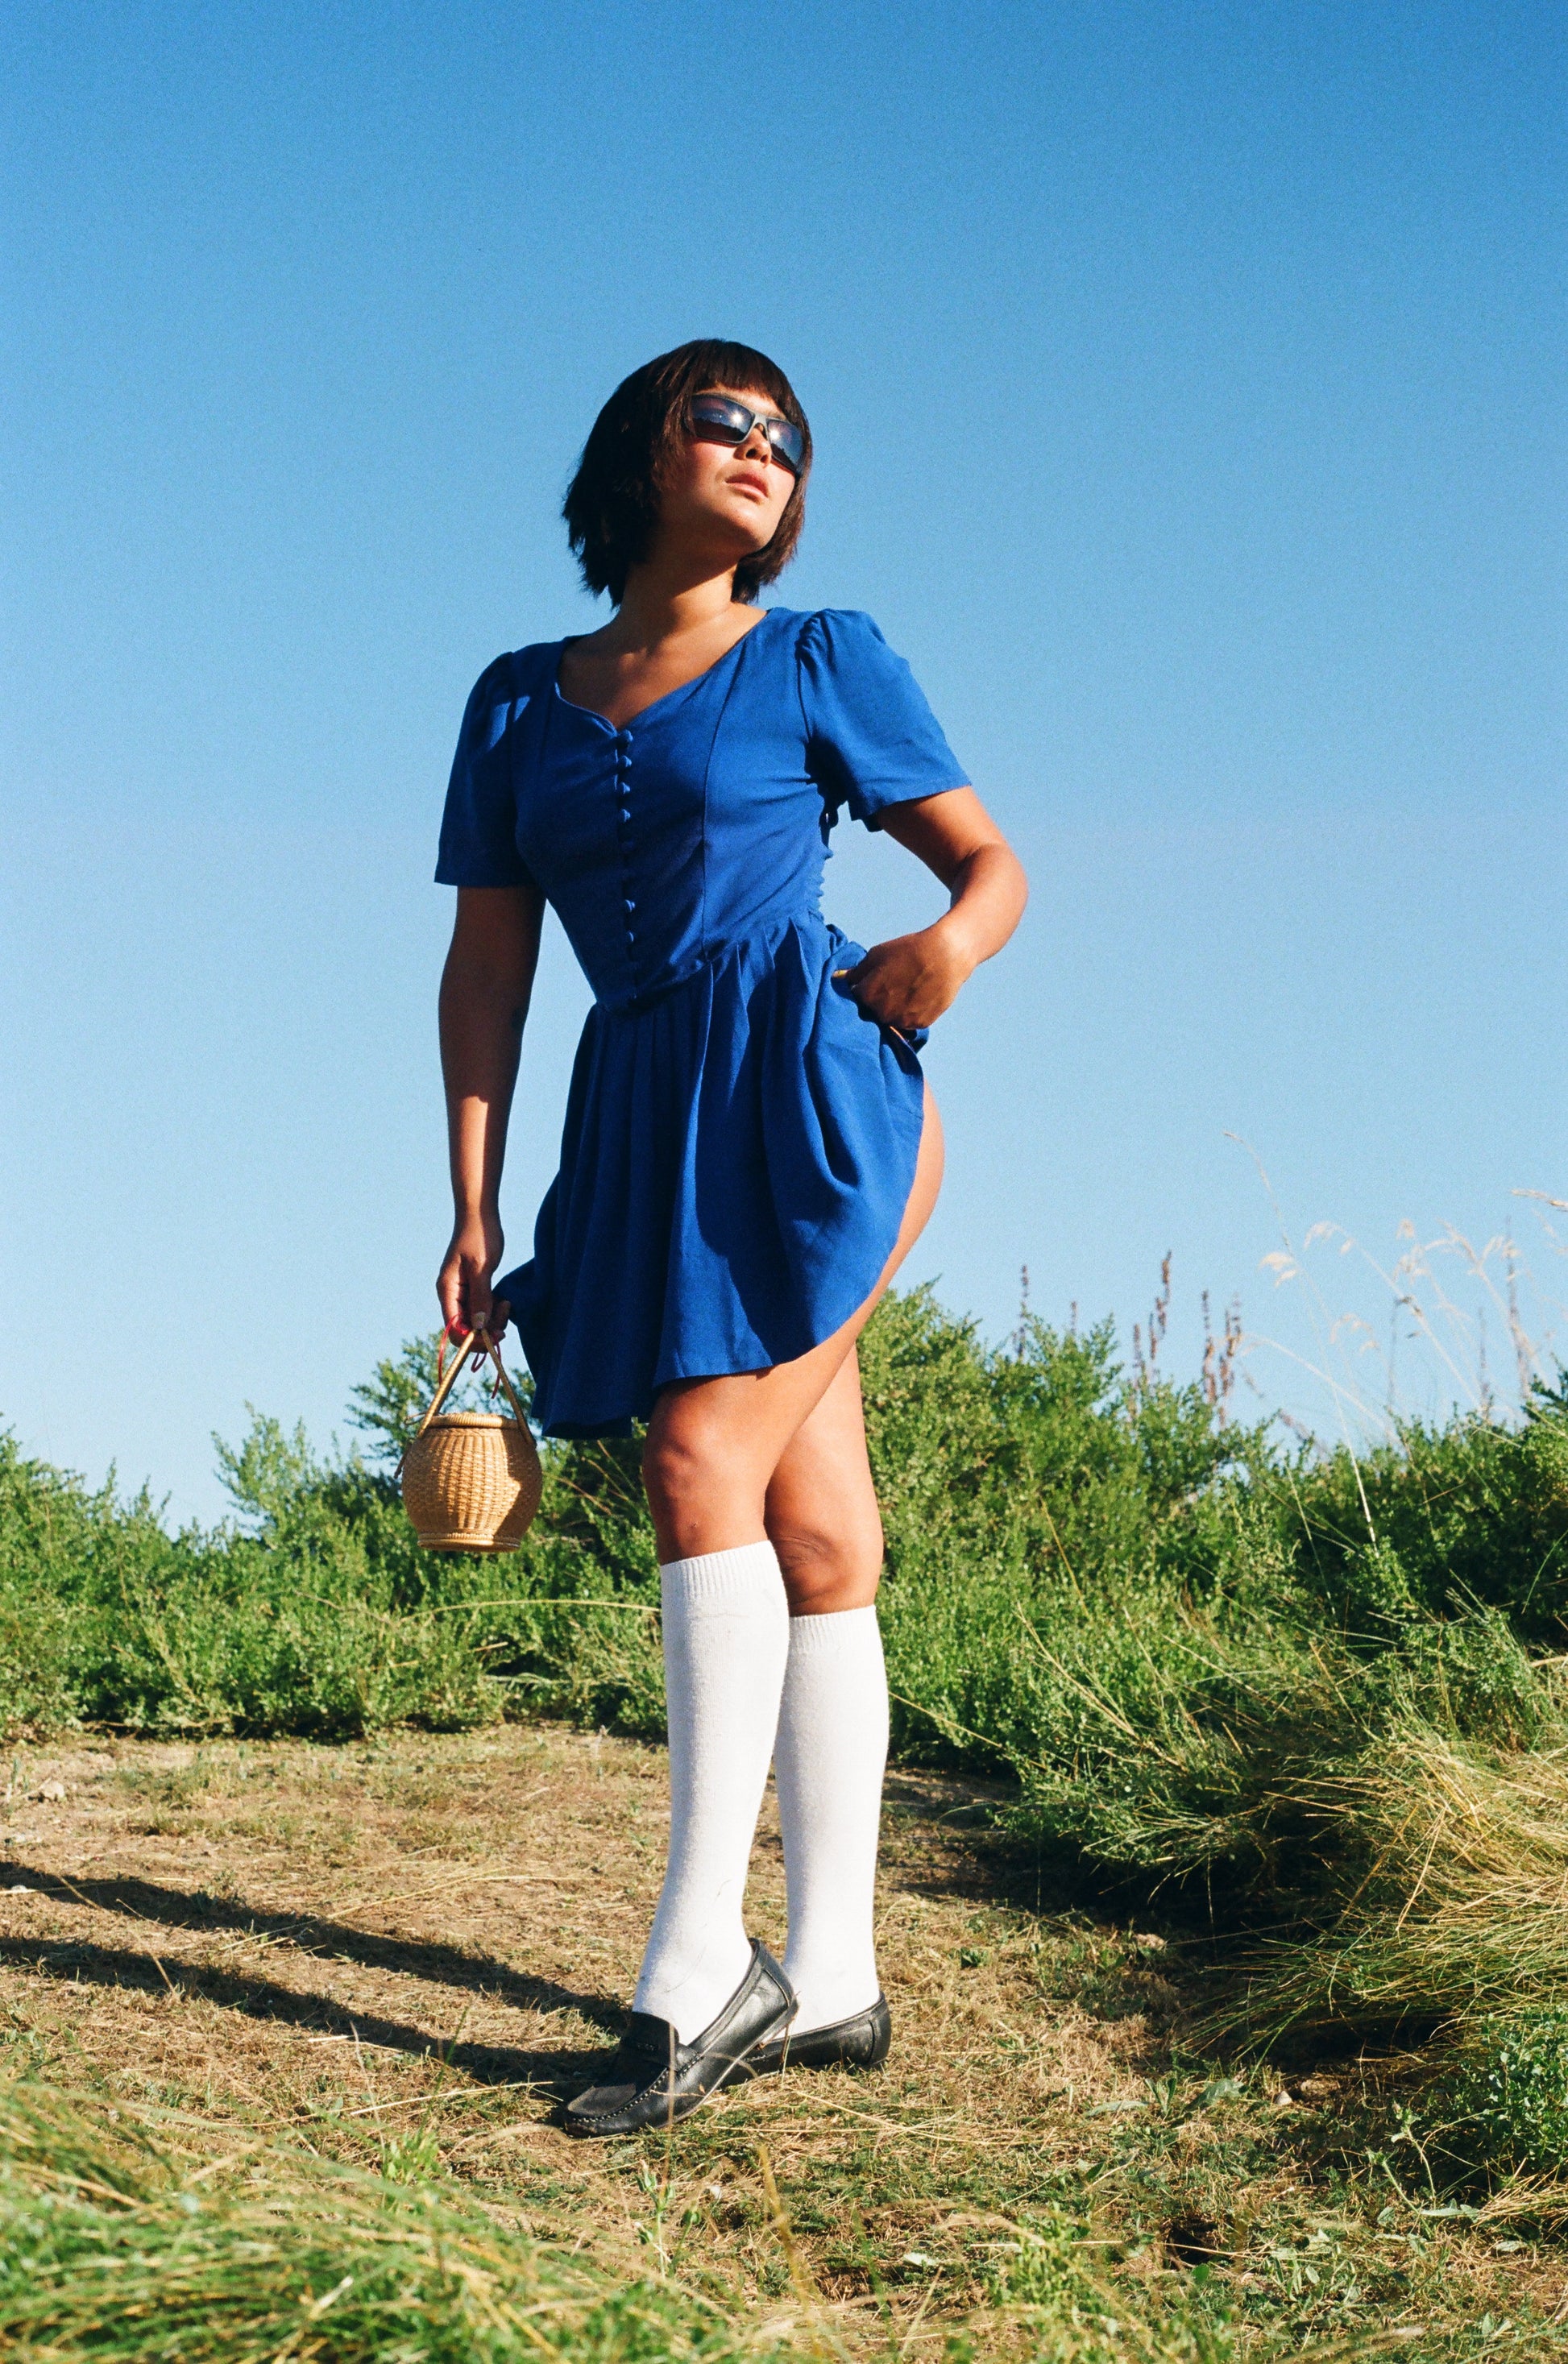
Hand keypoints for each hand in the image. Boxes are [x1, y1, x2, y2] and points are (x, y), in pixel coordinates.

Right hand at [437, 1211, 507, 1343]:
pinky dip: (495, 1310)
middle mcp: (452, 1296)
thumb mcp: (481, 1267)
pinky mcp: (475, 1289)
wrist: (481, 1215)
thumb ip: (480, 1298)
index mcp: (447, 1291)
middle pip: (467, 1329)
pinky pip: (483, 1310)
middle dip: (487, 1329)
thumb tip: (480, 1327)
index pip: (455, 1329)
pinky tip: (505, 1301)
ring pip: (477, 1321)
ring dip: (493, 1320)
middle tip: (506, 1315)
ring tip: (508, 1304)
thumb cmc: (479, 1236)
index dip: (473, 1339)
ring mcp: (463, 1293)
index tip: (495, 1336)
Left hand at [839, 921, 973, 1034]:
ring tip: (905, 989)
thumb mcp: (877, 954)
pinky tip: (917, 996)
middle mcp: (883, 1013)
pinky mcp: (920, 1024)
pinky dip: (910, 1013)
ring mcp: (902, 1020)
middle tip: (890, 985)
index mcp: (867, 996)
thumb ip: (856, 971)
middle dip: (876, 1001)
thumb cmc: (909, 950)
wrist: (946, 955)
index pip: (854, 1000)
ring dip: (893, 1009)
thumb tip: (836, 978)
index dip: (861, 990)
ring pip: (891, 1019)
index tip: (869, 983)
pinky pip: (909, 1022)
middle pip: (872, 1012)